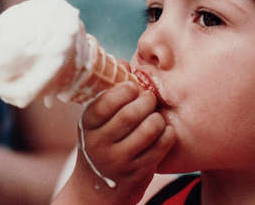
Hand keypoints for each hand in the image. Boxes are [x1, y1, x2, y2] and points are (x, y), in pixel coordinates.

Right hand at [73, 81, 174, 203]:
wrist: (96, 191)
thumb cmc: (101, 144)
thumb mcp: (96, 122)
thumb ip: (109, 92)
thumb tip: (122, 62)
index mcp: (87, 124)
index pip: (107, 101)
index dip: (126, 90)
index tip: (134, 88)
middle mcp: (100, 143)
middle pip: (131, 113)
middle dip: (147, 101)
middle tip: (150, 99)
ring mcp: (119, 160)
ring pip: (149, 128)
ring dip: (158, 118)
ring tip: (155, 117)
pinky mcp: (137, 172)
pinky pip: (162, 145)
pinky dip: (167, 134)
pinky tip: (163, 131)